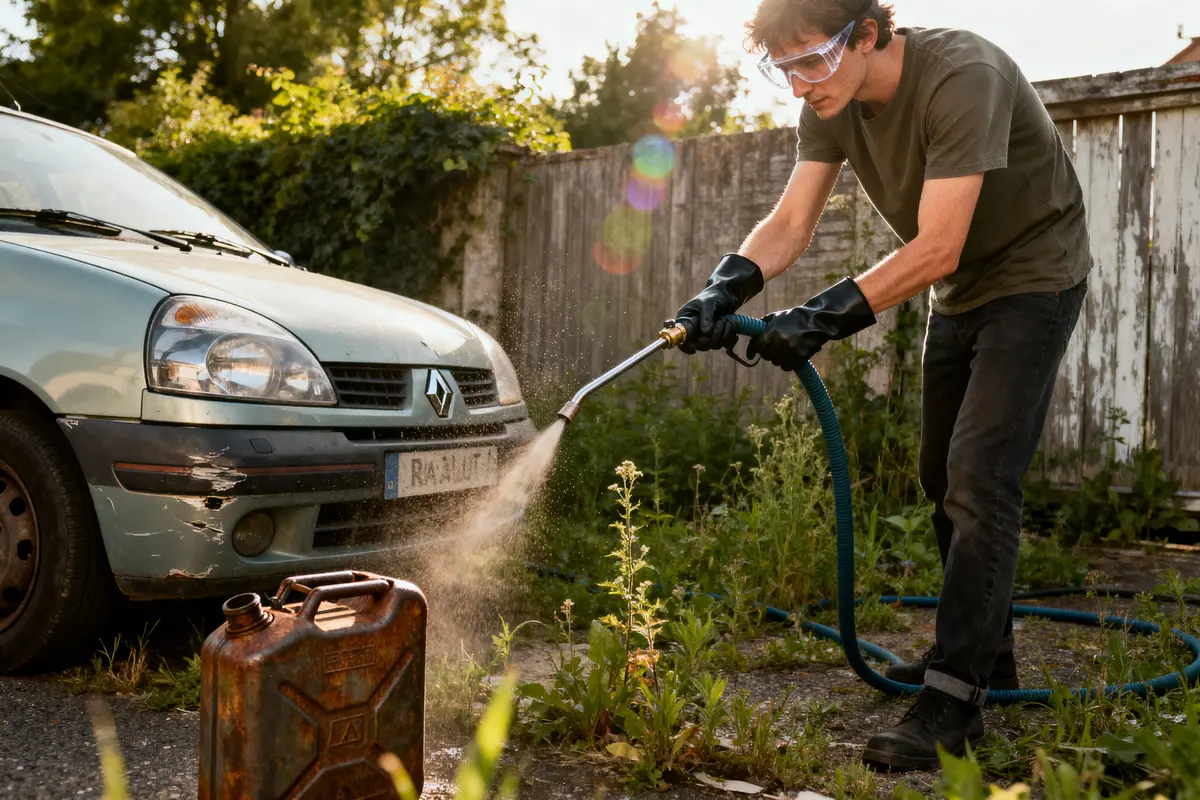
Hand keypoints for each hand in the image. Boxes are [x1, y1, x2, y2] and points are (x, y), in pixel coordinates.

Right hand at [674, 253, 763, 353]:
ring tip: (726, 320)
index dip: (685, 346)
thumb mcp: (708, 303)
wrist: (728, 294)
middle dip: (712, 337)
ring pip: (712, 345)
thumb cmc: (715, 295)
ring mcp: (704, 333)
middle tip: (720, 323)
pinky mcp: (715, 335)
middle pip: (698, 345)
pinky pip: (721, 344)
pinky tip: (731, 325)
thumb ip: (706, 316)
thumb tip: (706, 332)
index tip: (693, 349)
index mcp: (685, 319)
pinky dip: (728, 337)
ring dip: (722, 334)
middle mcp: (693, 328)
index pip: (680, 338)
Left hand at [746, 278, 876, 371]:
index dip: (752, 350)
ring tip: (784, 350)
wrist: (816, 321)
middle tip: (772, 348)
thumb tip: (751, 335)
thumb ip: (762, 325)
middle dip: (767, 352)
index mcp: (772, 331)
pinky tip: (790, 356)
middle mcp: (780, 342)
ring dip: (777, 358)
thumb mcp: (776, 317)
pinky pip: (787, 367)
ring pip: (776, 362)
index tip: (751, 355)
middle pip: (766, 355)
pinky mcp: (799, 358)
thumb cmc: (794, 318)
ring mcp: (790, 351)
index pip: (756, 345)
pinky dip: (787, 363)